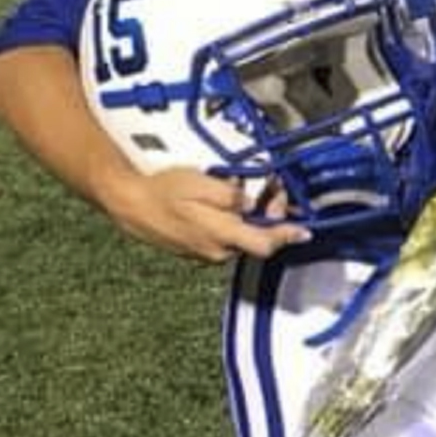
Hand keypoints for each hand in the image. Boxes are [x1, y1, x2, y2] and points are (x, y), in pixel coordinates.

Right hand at [96, 163, 309, 263]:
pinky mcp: (198, 252)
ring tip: (244, 195)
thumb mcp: (200, 182)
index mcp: (221, 234)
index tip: (304, 231)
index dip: (287, 236)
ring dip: (250, 221)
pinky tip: (224, 207)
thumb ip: (231, 196)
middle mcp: (217, 250)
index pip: (265, 243)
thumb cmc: (162, 192)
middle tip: (271, 193)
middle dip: (269, 219)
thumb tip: (249, 203)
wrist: (131, 205)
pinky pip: (225, 240)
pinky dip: (233, 225)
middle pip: (257, 240)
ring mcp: (206, 254)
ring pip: (241, 239)